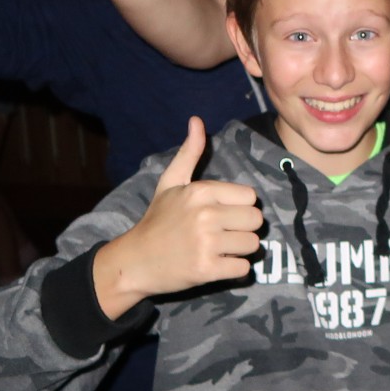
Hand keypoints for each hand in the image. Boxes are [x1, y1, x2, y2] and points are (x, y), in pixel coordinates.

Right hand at [93, 117, 262, 318]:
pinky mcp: (207, 270)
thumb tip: (197, 120)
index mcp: (201, 192)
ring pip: (253, 245)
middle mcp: (205, 215)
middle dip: (243, 228)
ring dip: (239, 250)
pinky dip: (234, 270)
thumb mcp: (170, 183)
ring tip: (218, 249)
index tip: (221, 214)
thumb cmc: (157, 220)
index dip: (239, 207)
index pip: (250, 197)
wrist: (134, 262)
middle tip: (221, 234)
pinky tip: (215, 264)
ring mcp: (206, 243)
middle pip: (256, 220)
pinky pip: (243, 269)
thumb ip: (189, 153)